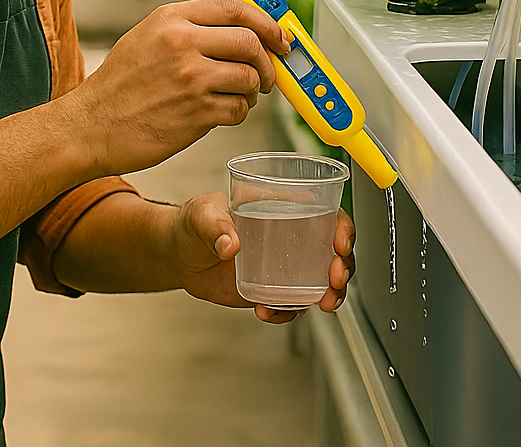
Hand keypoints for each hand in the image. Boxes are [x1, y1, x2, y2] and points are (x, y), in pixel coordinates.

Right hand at [60, 0, 291, 176]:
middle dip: (268, 60)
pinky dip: (239, 113)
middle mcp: (182, 44)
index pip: (234, 9)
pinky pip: (239, 110)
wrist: (90, 126)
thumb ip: (188, 28)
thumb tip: (238, 30)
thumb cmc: (118, 87)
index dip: (265, 22)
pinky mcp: (197, 114)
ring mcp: (191, 79)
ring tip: (240, 96)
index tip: (278, 36)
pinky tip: (222, 113)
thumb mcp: (147, 38)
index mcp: (170, 19)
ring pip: (249, 78)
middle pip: (250, 42)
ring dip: (253, 90)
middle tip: (267, 73)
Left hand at [168, 193, 354, 323]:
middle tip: (332, 282)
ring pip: (322, 282)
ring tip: (317, 304)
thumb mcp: (202, 216)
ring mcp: (284, 266)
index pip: (327, 214)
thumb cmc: (193, 223)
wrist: (178, 255)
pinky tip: (267, 311)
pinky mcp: (272, 289)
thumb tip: (229, 243)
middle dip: (342, 268)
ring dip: (328, 295)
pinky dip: (287, 312)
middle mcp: (291, 237)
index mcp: (284, 208)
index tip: (340, 245)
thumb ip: (214, 225)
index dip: (343, 229)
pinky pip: (292, 304)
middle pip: (334, 252)